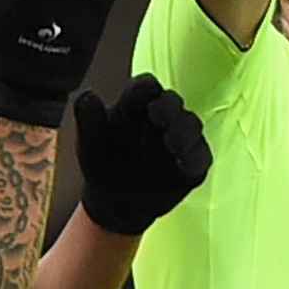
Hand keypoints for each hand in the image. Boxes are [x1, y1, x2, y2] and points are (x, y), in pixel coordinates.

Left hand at [74, 75, 209, 235]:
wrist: (115, 202)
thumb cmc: (104, 163)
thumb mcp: (90, 142)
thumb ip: (89, 118)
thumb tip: (88, 95)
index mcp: (136, 104)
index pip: (145, 87)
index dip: (145, 88)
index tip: (146, 91)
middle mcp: (163, 116)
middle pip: (171, 102)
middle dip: (167, 106)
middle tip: (157, 114)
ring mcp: (181, 139)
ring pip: (190, 125)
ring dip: (182, 131)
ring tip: (170, 141)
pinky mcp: (193, 164)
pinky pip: (200, 157)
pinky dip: (194, 157)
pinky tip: (183, 163)